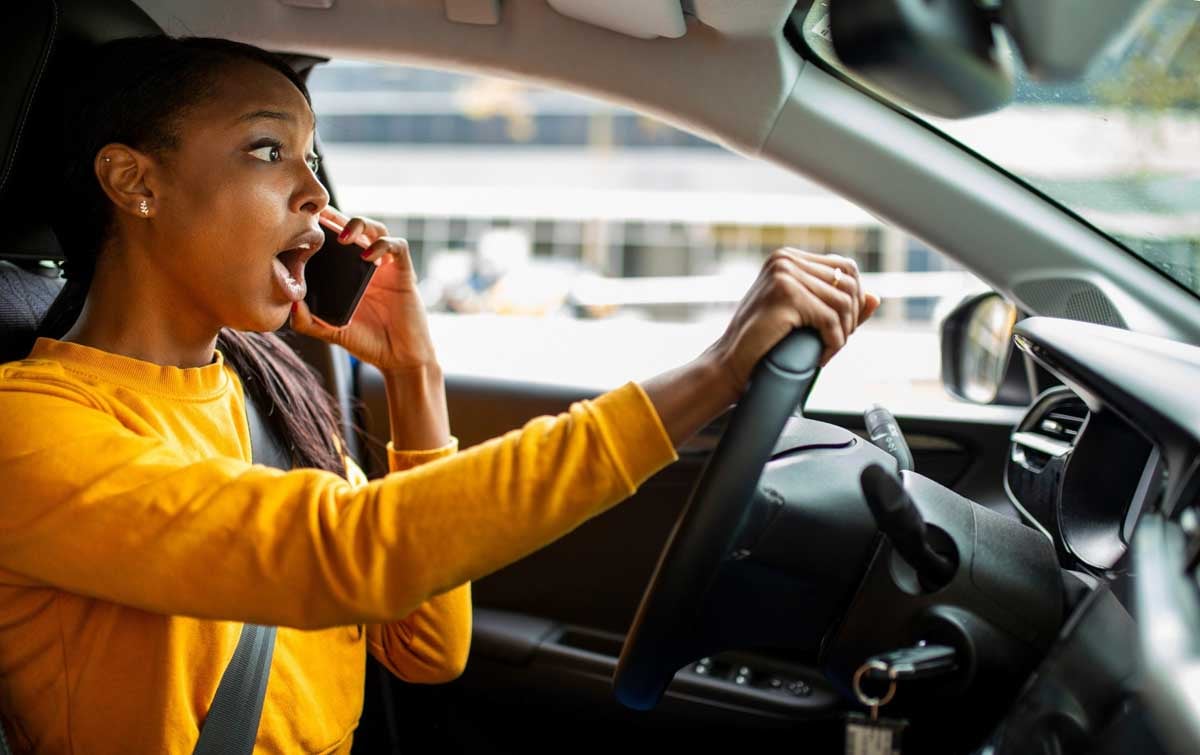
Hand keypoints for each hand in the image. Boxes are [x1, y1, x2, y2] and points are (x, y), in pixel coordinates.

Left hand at [290, 206, 437, 372]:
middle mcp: (366, 265)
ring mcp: (386, 267)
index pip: (332, 240)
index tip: (302, 220)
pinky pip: (397, 247)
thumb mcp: (330, 332)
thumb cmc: (367, 342)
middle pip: (353, 226)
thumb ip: (308, 321)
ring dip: (361, 225)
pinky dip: (384, 245)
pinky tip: (368, 256)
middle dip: (337, 217)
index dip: (320, 226)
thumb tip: (289, 303)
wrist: (398, 358)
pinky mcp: (404, 272)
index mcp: (347, 273)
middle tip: (319, 217)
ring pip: (377, 229)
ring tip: (344, 237)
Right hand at [706, 247, 880, 398]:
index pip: (844, 268)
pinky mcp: (786, 295)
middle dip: (851, 319)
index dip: (853, 300)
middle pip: (849, 283)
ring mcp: (784, 274)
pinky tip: (820, 357)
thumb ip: (840, 306)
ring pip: (843, 303)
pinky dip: (833, 344)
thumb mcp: (806, 319)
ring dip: (842, 334)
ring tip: (826, 351)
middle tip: (834, 343)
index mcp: (787, 258)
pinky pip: (830, 320)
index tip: (840, 328)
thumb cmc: (763, 344)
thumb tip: (877, 297)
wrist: (729, 365)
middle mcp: (785, 259)